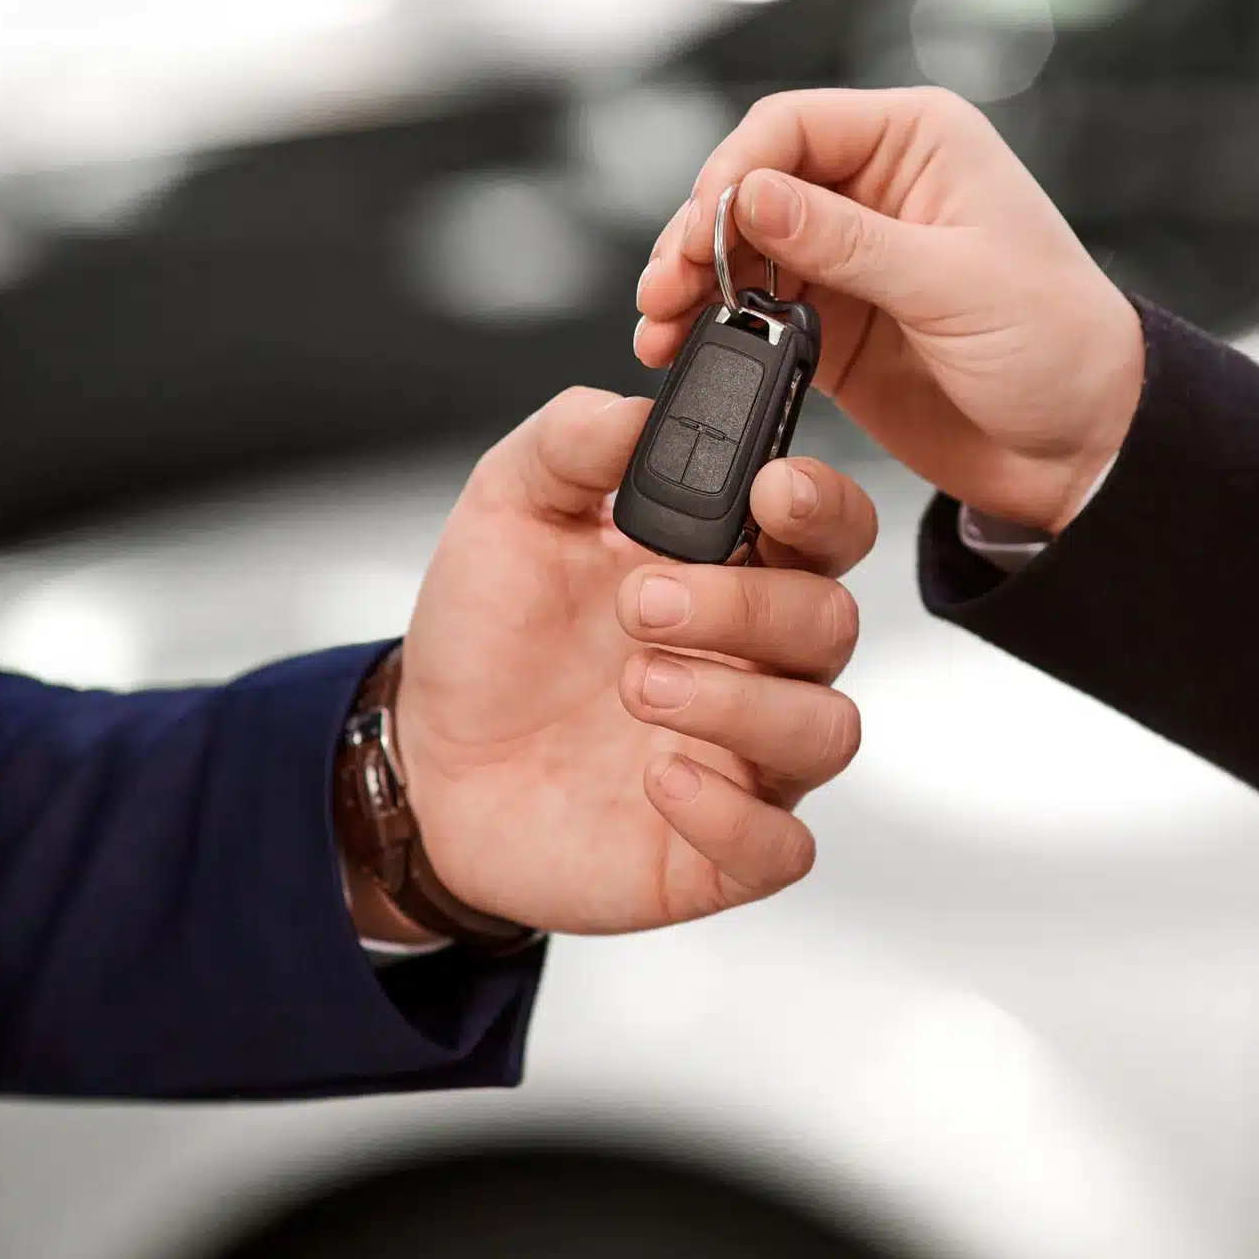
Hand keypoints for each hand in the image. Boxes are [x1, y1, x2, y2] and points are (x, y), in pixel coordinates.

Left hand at [373, 388, 876, 939]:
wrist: (427, 761)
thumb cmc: (490, 636)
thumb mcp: (507, 510)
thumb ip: (570, 442)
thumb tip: (636, 407)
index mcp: (728, 566)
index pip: (828, 528)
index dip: (823, 507)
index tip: (770, 491)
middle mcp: (755, 660)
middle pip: (832, 623)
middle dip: (747, 605)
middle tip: (640, 603)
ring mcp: (745, 758)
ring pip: (826, 731)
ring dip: (740, 702)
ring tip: (640, 686)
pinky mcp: (717, 851)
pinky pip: (781, 847)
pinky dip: (730, 815)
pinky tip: (659, 776)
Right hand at [635, 88, 1141, 536]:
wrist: (1087, 448)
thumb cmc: (1060, 346)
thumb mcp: (954, 286)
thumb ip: (847, 242)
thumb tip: (751, 198)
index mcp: (921, 141)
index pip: (793, 126)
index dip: (735, 171)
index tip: (704, 230)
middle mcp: (878, 187)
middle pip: (753, 184)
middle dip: (699, 233)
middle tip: (667, 287)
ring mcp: (851, 257)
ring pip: (742, 249)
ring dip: (694, 283)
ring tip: (659, 325)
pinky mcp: (835, 323)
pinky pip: (755, 312)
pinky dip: (714, 328)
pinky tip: (683, 349)